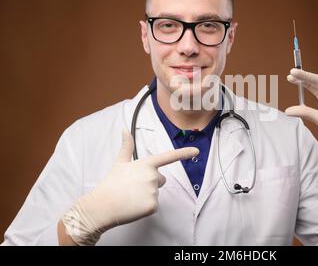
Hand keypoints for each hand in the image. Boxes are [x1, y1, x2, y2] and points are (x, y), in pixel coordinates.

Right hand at [62, 129, 198, 244]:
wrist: (101, 206)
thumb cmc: (110, 183)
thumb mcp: (119, 162)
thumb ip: (126, 146)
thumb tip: (124, 129)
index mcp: (146, 164)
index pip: (168, 157)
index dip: (184, 153)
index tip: (197, 151)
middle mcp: (152, 176)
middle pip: (161, 180)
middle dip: (150, 183)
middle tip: (132, 187)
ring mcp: (153, 191)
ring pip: (156, 193)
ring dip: (146, 195)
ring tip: (130, 197)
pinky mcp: (152, 206)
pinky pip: (153, 206)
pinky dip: (144, 207)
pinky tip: (132, 206)